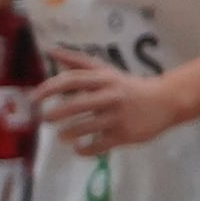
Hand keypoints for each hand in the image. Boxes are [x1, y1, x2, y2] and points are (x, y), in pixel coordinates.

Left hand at [38, 60, 182, 155]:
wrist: (166, 101)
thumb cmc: (127, 86)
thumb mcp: (105, 71)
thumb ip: (78, 62)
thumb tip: (50, 51)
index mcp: (103, 79)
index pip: (72, 80)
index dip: (49, 88)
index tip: (33, 98)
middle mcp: (111, 95)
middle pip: (78, 105)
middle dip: (57, 114)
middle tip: (45, 119)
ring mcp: (119, 116)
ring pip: (86, 127)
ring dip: (68, 133)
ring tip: (62, 136)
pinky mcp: (126, 134)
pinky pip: (99, 145)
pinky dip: (85, 149)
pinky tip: (79, 148)